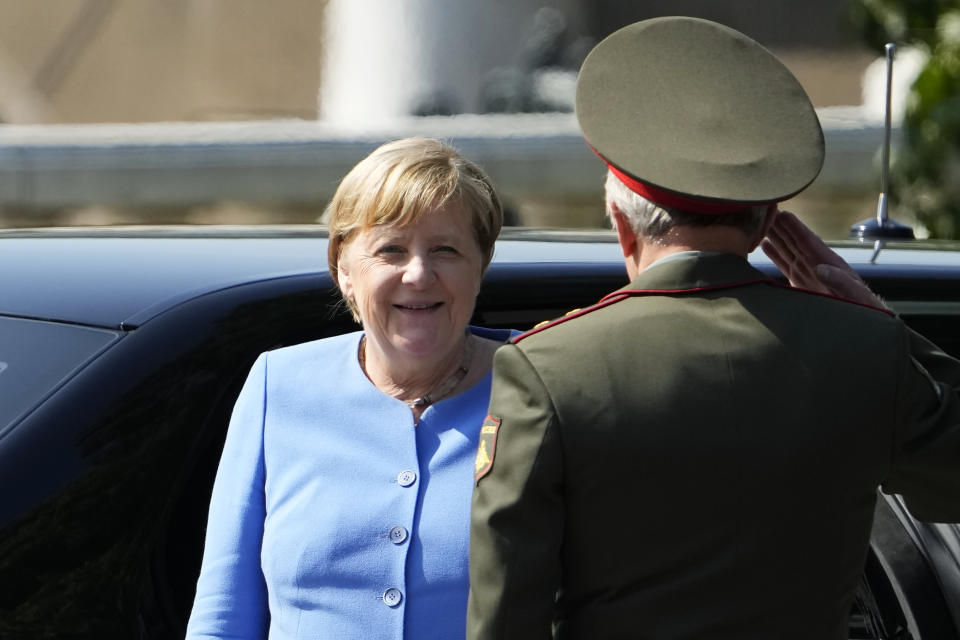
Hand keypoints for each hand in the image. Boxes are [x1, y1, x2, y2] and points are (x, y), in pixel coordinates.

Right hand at [762, 210, 887, 308]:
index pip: (808, 241)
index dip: (795, 227)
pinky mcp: (800, 283)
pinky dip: (774, 254)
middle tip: (764, 209)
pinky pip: (784, 264)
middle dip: (780, 225)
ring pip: (787, 249)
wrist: (859, 320)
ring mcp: (807, 272)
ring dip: (774, 235)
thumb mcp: (855, 295)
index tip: (781, 213)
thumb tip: (821, 267)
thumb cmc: (861, 307)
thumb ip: (840, 281)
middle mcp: (815, 264)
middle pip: (794, 240)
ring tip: (761, 222)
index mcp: (828, 263)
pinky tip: (765, 245)